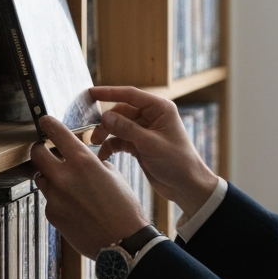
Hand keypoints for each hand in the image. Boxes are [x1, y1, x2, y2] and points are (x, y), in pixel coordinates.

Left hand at [30, 115, 147, 257]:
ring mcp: (55, 197)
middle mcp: (64, 177)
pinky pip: (49, 199)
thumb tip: (79, 160)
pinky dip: (58, 199)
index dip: (48, 124)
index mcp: (83, 162)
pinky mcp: (52, 215)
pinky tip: (74, 206)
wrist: (123, 241)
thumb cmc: (124, 208)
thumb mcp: (113, 175)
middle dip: (41, 150)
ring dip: (49, 176)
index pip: (57, 134)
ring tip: (67, 184)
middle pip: (37, 154)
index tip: (44, 121)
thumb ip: (91, 163)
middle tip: (46, 151)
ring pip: (41, 178)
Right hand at [88, 86, 218, 217]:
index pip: (131, 95)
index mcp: (160, 108)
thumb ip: (127, 129)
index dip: (109, 92)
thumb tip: (105, 116)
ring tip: (96, 144)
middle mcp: (152, 116)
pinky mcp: (140, 144)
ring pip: (119, 126)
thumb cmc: (176, 161)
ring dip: (107, 134)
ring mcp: (145, 130)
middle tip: (94, 136)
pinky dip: (111, 146)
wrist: (186, 186)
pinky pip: (120, 140)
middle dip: (107, 122)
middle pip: (122, 111)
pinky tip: (104, 155)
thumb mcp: (150, 144)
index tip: (90, 93)